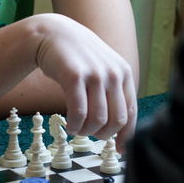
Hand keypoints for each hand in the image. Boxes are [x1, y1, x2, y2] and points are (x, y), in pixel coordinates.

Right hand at [34, 13, 136, 152]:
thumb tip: (120, 124)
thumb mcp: (103, 66)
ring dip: (86, 131)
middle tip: (90, 134)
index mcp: (123, 72)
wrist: (52, 33)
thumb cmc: (77, 55)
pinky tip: (70, 125)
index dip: (125, 135)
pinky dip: (75, 125)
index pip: (131, 112)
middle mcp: (112, 73)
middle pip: (116, 120)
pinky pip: (78, 113)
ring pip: (98, 120)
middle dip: (103, 134)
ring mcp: (94, 74)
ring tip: (78, 128)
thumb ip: (114, 89)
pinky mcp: (75, 76)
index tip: (119, 149)